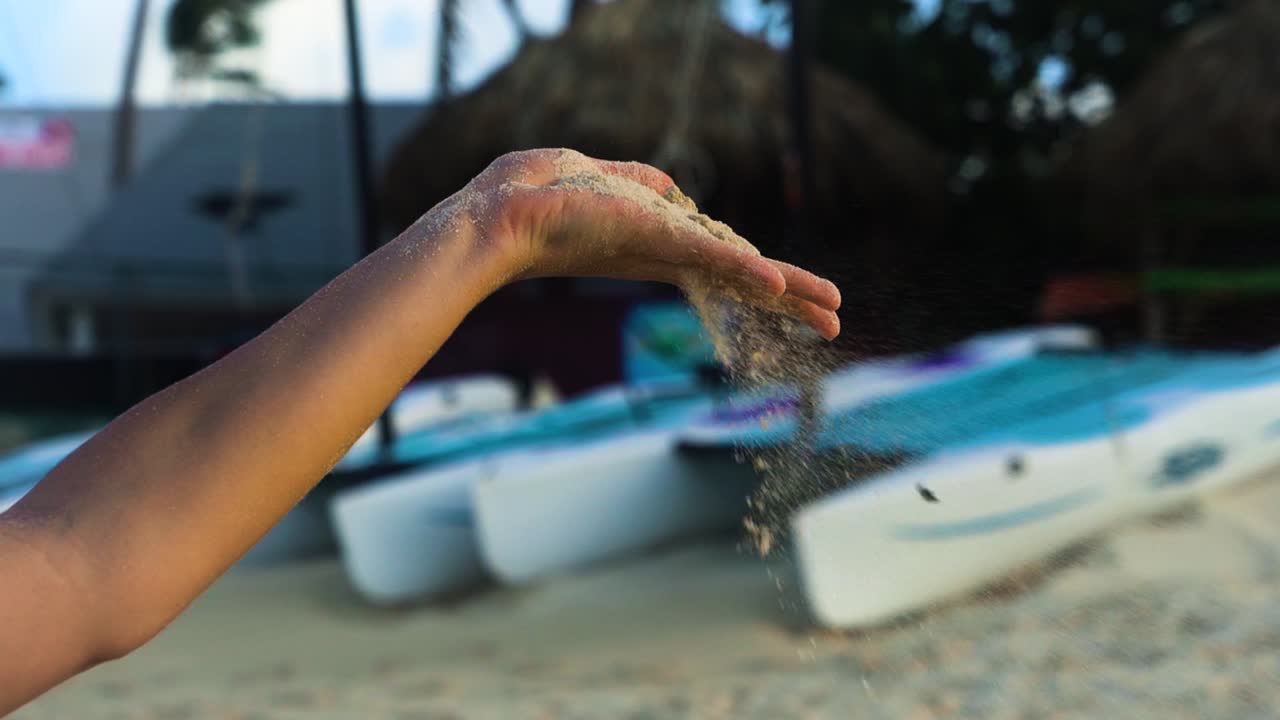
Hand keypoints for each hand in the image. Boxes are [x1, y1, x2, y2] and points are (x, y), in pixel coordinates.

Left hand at [443, 149, 841, 338]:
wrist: (495, 217)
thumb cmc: (531, 196)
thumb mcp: (595, 175)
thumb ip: (636, 180)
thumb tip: (671, 185)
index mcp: (657, 240)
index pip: (722, 261)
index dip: (761, 277)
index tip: (795, 296)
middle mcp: (665, 252)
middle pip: (739, 278)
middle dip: (789, 300)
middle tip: (833, 324)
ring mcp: (660, 250)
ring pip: (735, 274)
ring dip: (787, 293)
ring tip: (830, 315)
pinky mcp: (650, 240)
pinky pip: (708, 258)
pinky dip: (745, 272)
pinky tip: (780, 287)